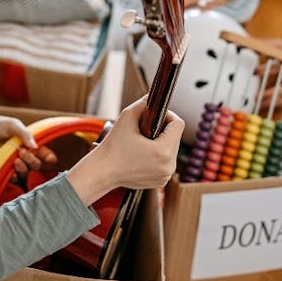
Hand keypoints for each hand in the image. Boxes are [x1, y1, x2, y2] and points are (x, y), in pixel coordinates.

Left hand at [0, 108, 56, 174]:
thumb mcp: (12, 125)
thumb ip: (25, 133)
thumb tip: (35, 146)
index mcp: (28, 143)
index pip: (44, 153)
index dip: (49, 157)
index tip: (50, 158)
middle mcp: (23, 155)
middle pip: (36, 165)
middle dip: (32, 160)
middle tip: (21, 152)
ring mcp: (13, 163)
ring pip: (26, 172)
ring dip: (24, 168)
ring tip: (15, 160)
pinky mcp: (2, 170)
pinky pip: (13, 179)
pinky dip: (15, 177)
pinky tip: (11, 171)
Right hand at [66, 97, 183, 205]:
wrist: (102, 172)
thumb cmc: (112, 147)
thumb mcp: (126, 118)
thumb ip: (143, 104)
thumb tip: (152, 98)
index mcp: (163, 151)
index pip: (179, 124)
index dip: (168, 115)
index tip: (154, 116)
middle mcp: (168, 166)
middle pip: (176, 137)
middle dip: (163, 129)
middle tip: (145, 128)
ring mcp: (165, 175)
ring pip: (172, 150)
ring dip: (161, 142)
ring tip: (143, 141)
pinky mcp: (161, 182)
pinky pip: (166, 162)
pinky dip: (158, 156)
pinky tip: (143, 154)